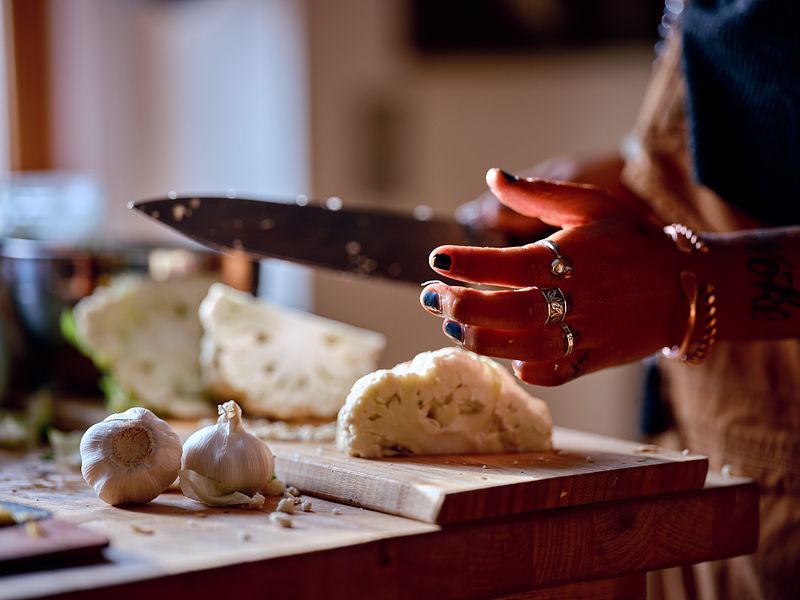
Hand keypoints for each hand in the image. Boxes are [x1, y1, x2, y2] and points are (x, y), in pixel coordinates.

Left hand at [421, 168, 685, 385]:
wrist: (685, 284)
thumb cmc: (630, 240)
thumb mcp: (592, 204)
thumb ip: (539, 193)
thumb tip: (494, 177)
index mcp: (577, 256)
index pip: (514, 263)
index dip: (472, 264)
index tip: (437, 259)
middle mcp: (582, 297)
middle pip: (514, 310)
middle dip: (464, 307)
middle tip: (431, 298)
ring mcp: (590, 332)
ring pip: (528, 347)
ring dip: (483, 340)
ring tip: (452, 327)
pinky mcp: (597, 358)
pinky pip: (558, 373)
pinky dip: (527, 370)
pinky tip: (504, 357)